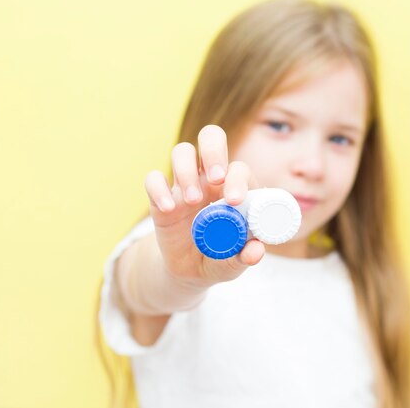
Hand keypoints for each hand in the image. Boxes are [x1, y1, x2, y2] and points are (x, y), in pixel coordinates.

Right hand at [144, 124, 264, 288]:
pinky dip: (159, 189)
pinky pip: (153, 179)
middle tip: (215, 178)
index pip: (238, 168)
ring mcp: (185, 184)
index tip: (234, 201)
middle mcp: (210, 179)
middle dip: (213, 150)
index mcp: (235, 187)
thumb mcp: (234, 262)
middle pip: (211, 138)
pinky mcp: (161, 196)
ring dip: (187, 171)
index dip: (238, 179)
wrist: (189, 271)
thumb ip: (245, 256)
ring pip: (182, 152)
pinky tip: (168, 209)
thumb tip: (256, 251)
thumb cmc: (220, 258)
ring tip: (193, 200)